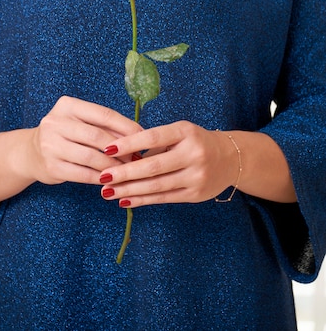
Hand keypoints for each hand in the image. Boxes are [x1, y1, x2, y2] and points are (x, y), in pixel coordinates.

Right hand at [29, 96, 141, 185]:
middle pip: (98, 136)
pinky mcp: (51, 167)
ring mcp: (51, 145)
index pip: (103, 114)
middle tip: (136, 157)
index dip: (126, 126)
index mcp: (67, 106)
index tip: (143, 137)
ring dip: (113, 165)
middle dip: (121, 148)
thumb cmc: (65, 135)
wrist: (30, 153)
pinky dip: (100, 177)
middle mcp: (55, 122)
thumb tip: (137, 135)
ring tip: (126, 169)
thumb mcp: (80, 121)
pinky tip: (110, 179)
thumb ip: (104, 125)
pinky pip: (83, 174)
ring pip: (91, 157)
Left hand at [98, 121, 239, 206]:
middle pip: (153, 166)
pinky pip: (164, 198)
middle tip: (102, 177)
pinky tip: (125, 200)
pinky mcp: (196, 194)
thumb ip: (155, 142)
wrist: (230, 158)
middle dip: (124, 173)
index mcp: (186, 132)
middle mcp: (193, 153)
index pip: (153, 138)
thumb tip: (122, 154)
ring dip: (129, 190)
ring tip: (108, 192)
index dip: (130, 144)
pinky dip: (143, 200)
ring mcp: (196, 176)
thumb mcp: (179, 132)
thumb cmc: (195, 141)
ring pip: (157, 185)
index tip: (108, 149)